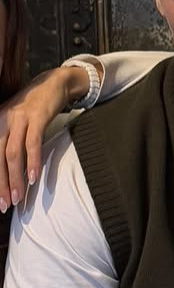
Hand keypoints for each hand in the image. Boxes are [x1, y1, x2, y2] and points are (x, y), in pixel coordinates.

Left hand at [0, 66, 89, 211]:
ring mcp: (19, 118)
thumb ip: (9, 141)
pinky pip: (33, 143)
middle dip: (1, 184)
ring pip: (12, 154)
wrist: (55, 82)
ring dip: (15, 178)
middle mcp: (2, 121)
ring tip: (18, 197)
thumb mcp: (15, 121)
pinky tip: (33, 177)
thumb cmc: (35, 106)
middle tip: (5, 205)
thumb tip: (9, 168)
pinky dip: (33, 162)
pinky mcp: (37, 117)